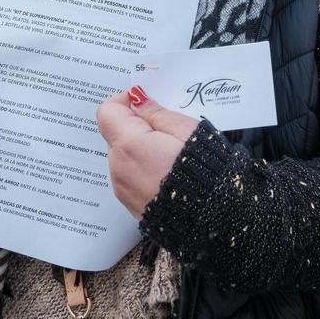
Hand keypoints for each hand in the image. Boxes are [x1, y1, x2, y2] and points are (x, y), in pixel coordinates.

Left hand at [97, 88, 198, 218]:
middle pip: (115, 134)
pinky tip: (167, 173)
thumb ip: (156, 113)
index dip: (125, 102)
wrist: (212, 219)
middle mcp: (119, 167)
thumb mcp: (185, 130)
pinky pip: (130, 177)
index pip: (107, 111)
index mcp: (129, 144)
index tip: (144, 103)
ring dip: (139, 150)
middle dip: (135, 127)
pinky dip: (143, 169)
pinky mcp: (130, 203)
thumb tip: (137, 100)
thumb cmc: (205, 172)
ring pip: (122, 156)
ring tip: (170, 155)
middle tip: (166, 131)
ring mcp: (123, 188)